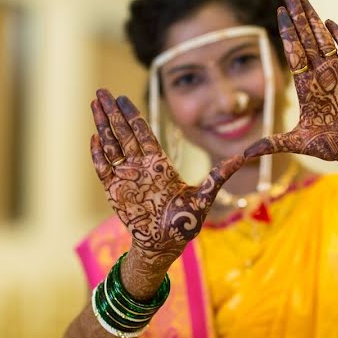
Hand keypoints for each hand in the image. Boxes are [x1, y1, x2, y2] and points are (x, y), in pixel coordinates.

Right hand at [90, 89, 242, 264]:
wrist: (164, 245)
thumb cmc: (185, 223)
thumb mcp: (205, 197)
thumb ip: (219, 175)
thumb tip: (243, 156)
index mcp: (159, 163)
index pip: (143, 133)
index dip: (133, 115)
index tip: (123, 97)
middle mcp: (140, 166)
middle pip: (124, 133)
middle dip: (113, 112)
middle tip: (102, 91)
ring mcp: (126, 177)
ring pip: (111, 145)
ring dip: (103, 124)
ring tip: (94, 103)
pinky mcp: (114, 190)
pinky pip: (103, 167)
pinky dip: (98, 153)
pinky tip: (94, 136)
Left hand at [244, 0, 337, 168]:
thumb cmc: (326, 144)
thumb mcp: (296, 143)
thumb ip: (273, 144)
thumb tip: (246, 154)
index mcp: (305, 86)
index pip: (293, 53)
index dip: (287, 34)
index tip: (279, 13)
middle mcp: (320, 75)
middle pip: (307, 40)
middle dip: (298, 17)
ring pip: (324, 40)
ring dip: (315, 20)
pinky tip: (330, 23)